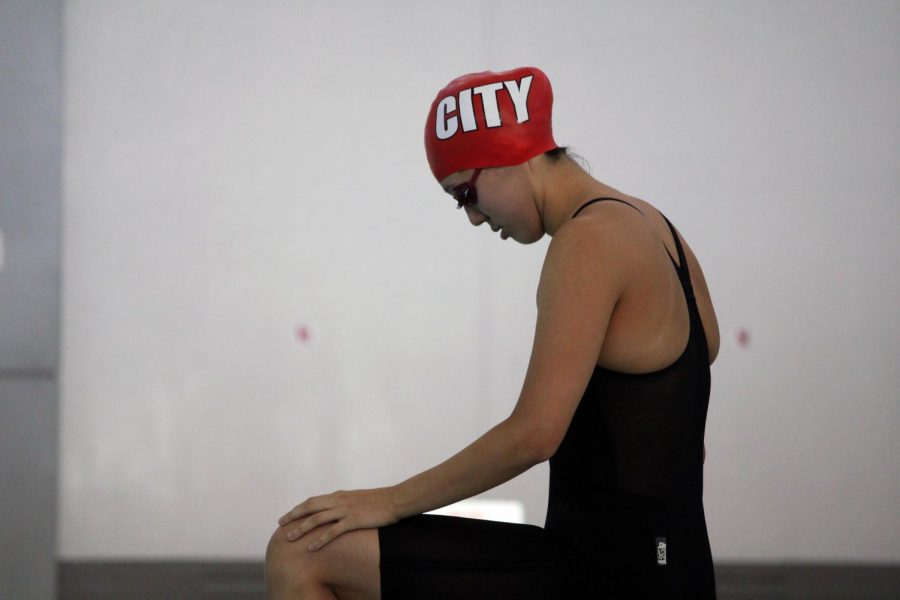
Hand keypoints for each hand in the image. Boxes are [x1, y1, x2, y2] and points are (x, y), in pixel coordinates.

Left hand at [277, 487, 398, 550]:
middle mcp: (339, 500)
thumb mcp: (358, 499)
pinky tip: (311, 548)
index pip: (313, 500)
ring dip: (301, 528)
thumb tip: (336, 509)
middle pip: (310, 506)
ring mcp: (346, 510)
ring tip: (289, 538)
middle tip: (280, 525)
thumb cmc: (380, 501)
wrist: (396, 500)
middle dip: (293, 516)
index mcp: (339, 495)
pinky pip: (333, 531)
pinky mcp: (354, 520)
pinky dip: (320, 539)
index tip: (287, 516)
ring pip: (317, 519)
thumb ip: (345, 503)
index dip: (298, 508)